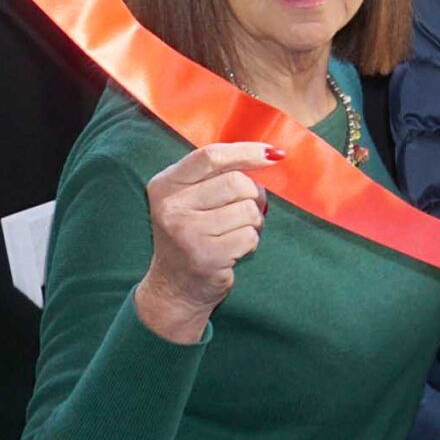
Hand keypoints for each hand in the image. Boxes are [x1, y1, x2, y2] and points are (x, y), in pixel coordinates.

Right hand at [136, 142, 276, 343]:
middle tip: (247, 210)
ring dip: (254, 221)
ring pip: (248, 209)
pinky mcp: (205, 256)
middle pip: (237, 182)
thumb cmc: (193, 234)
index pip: (211, 156)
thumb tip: (271, 154)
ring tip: (236, 232)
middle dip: (254, 195)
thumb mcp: (192, 198)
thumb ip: (218, 174)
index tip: (273, 154)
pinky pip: (249, 236)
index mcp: (165, 184)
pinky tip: (233, 250)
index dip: (246, 152)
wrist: (174, 287)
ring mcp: (186, 232)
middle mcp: (170, 207)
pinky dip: (250, 242)